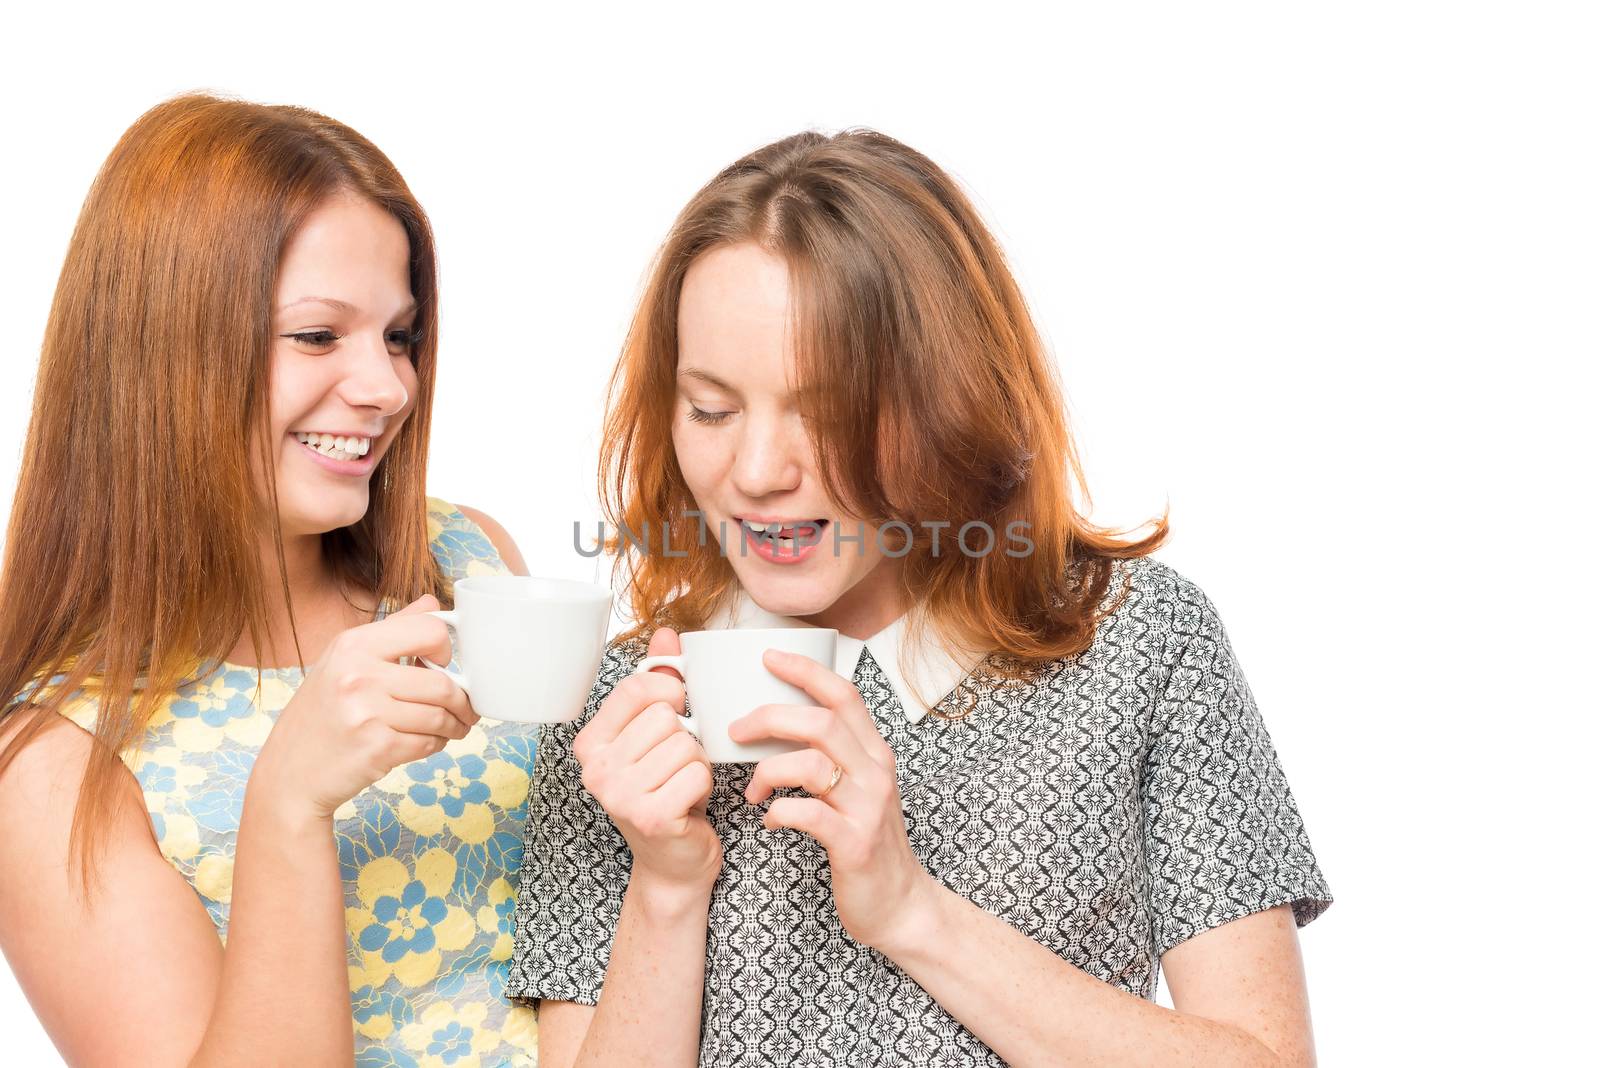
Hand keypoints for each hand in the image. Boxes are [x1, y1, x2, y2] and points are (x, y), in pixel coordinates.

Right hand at [252, 594, 478, 820]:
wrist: (288, 774)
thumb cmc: (321, 715)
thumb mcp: (344, 661)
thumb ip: (393, 630)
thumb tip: (433, 603)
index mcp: (353, 644)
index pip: (430, 630)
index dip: (448, 648)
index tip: (446, 665)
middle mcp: (358, 674)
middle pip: (443, 682)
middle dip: (463, 701)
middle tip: (465, 710)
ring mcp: (366, 711)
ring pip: (440, 715)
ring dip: (454, 726)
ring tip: (451, 728)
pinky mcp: (377, 747)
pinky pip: (428, 743)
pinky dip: (435, 745)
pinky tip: (425, 743)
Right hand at [573, 626, 721, 900]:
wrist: (673, 862)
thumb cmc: (664, 792)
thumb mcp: (654, 735)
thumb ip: (658, 683)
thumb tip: (666, 634)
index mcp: (589, 743)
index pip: (639, 689)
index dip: (671, 695)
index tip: (673, 718)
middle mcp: (595, 769)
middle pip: (667, 717)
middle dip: (686, 740)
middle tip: (674, 768)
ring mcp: (619, 795)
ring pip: (687, 745)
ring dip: (696, 764)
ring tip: (680, 786)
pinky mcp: (650, 817)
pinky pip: (698, 772)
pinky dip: (704, 786)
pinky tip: (688, 804)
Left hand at [731, 649, 937, 951]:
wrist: (900, 905)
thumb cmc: (866, 842)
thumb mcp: (857, 789)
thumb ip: (830, 756)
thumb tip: (777, 723)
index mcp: (873, 753)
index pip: (843, 694)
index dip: (805, 670)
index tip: (767, 658)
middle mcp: (875, 772)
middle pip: (821, 722)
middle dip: (771, 717)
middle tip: (736, 731)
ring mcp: (868, 808)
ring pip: (812, 764)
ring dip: (768, 769)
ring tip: (752, 789)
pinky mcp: (855, 844)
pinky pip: (808, 814)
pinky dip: (779, 813)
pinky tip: (770, 821)